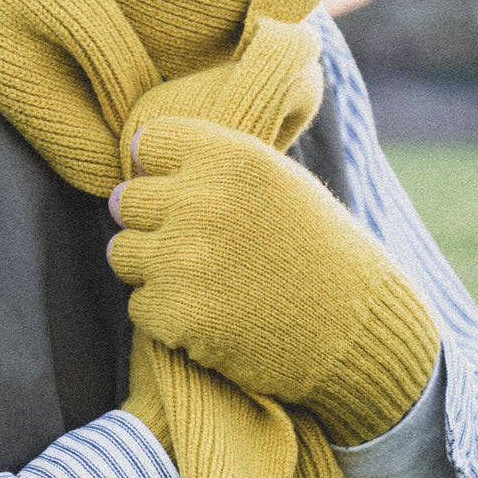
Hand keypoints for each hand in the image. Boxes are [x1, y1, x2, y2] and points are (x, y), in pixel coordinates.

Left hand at [108, 117, 438, 444]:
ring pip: (121, 253)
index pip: (149, 143)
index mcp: (231, 157)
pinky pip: (139, 305)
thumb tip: (143, 153)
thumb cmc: (321, 256)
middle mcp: (202, 201)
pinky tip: (211, 315)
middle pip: (126, 200)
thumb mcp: (282, 184)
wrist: (356, 334)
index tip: (184, 193)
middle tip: (199, 247)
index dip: (162, 170)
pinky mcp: (177, 313)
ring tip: (204, 282)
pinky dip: (166, 315)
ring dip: (153, 269)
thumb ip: (218, 164)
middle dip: (154, 224)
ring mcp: (185, 260)